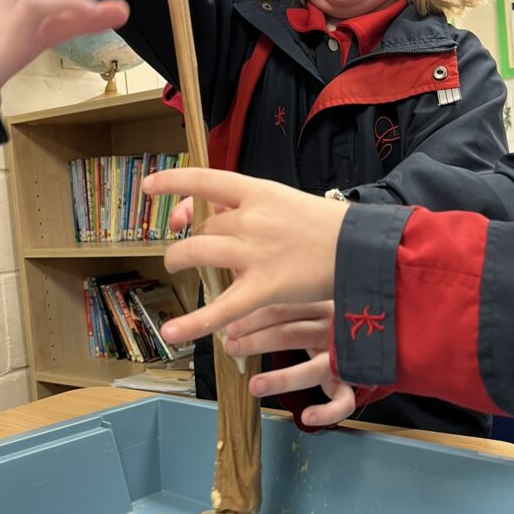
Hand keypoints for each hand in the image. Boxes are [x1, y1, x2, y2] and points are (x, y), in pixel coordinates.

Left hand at [140, 168, 348, 342]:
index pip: (205, 180)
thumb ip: (250, 206)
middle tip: (186, 250)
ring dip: (179, 260)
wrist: (362, 248)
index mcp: (258, 192)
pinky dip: (194, 322)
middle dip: (188, 238)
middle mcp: (250, 218)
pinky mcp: (263, 288)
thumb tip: (213, 214)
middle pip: (202, 226)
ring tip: (178, 268)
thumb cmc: (328, 226)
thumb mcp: (286, 201)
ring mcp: (254, 253)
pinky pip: (221, 307)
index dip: (173, 182)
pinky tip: (172, 332)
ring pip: (196, 253)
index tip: (151, 186)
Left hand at [223, 303, 355, 426]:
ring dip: (282, 378)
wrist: (382, 336)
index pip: (283, 310)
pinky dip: (327, 411)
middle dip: (258, 341)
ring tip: (255, 386)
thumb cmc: (332, 325)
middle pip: (292, 334)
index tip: (228, 326)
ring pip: (314, 369)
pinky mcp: (354, 383)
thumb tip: (238, 311)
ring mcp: (345, 358)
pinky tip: (306, 416)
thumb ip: (286, 310)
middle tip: (231, 347)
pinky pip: (344, 401)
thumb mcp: (313, 309)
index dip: (253, 318)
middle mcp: (334, 331)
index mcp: (321, 308)